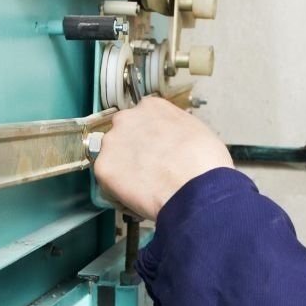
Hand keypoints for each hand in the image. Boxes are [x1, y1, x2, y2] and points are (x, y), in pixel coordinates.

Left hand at [91, 96, 232, 220]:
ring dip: (124, 172)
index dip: (148, 137)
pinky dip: (118, 192)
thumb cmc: (203, 162)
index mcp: (151, 107)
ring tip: (145, 188)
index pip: (141, 118)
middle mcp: (126, 119)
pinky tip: (137, 199)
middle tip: (149, 170)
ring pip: (113, 158)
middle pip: (123, 135)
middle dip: (132, 152)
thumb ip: (174, 128)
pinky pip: (107, 182)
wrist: (195, 188)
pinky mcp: (102, 168)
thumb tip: (172, 139)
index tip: (155, 150)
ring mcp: (112, 143)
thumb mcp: (196, 130)